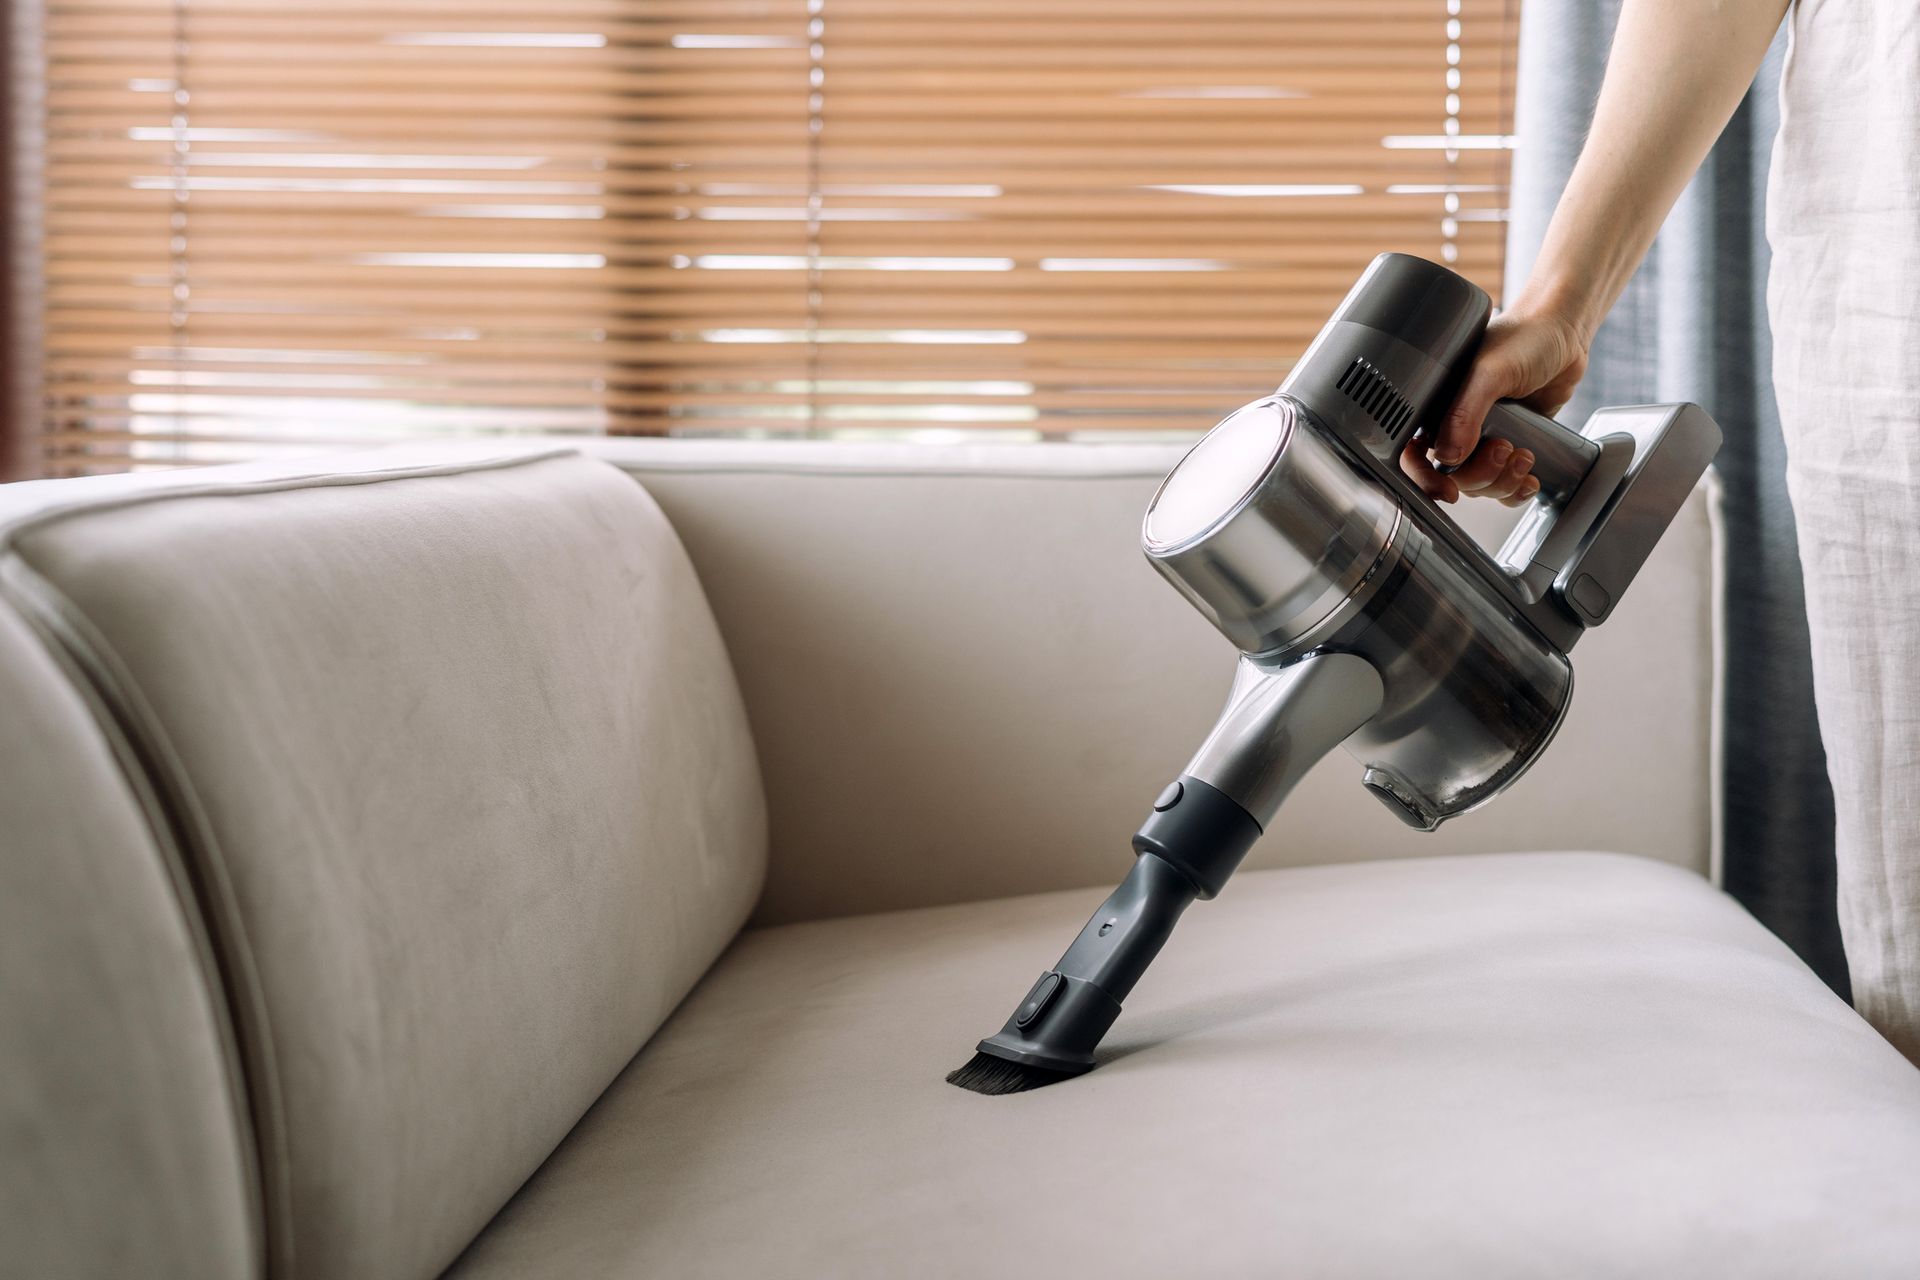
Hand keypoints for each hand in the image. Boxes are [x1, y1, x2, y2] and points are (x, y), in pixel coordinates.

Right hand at [1399, 308, 1590, 506]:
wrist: (1564, 332)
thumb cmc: (1524, 338)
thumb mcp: (1489, 372)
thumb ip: (1465, 412)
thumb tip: (1449, 456)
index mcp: (1438, 406)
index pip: (1414, 454)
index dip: (1424, 478)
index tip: (1446, 490)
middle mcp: (1456, 424)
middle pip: (1453, 477)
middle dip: (1481, 474)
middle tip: (1504, 449)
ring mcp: (1484, 437)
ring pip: (1481, 485)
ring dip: (1503, 481)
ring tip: (1524, 454)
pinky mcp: (1512, 443)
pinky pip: (1505, 484)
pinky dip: (1517, 489)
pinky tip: (1529, 476)